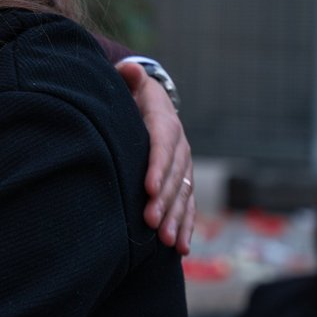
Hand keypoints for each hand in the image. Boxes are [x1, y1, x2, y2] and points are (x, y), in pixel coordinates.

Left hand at [117, 61, 193, 254]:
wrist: (155, 105)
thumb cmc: (134, 96)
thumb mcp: (132, 83)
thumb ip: (129, 78)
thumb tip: (131, 69)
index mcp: (165, 124)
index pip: (162, 146)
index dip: (157, 167)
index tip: (147, 188)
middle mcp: (180, 147)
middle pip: (174, 177)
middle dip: (163, 201)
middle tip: (149, 222)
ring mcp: (184, 167)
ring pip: (182, 196)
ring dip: (175, 219)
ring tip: (165, 241)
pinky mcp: (184, 183)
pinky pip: (187, 206)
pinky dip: (184, 226)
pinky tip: (180, 247)